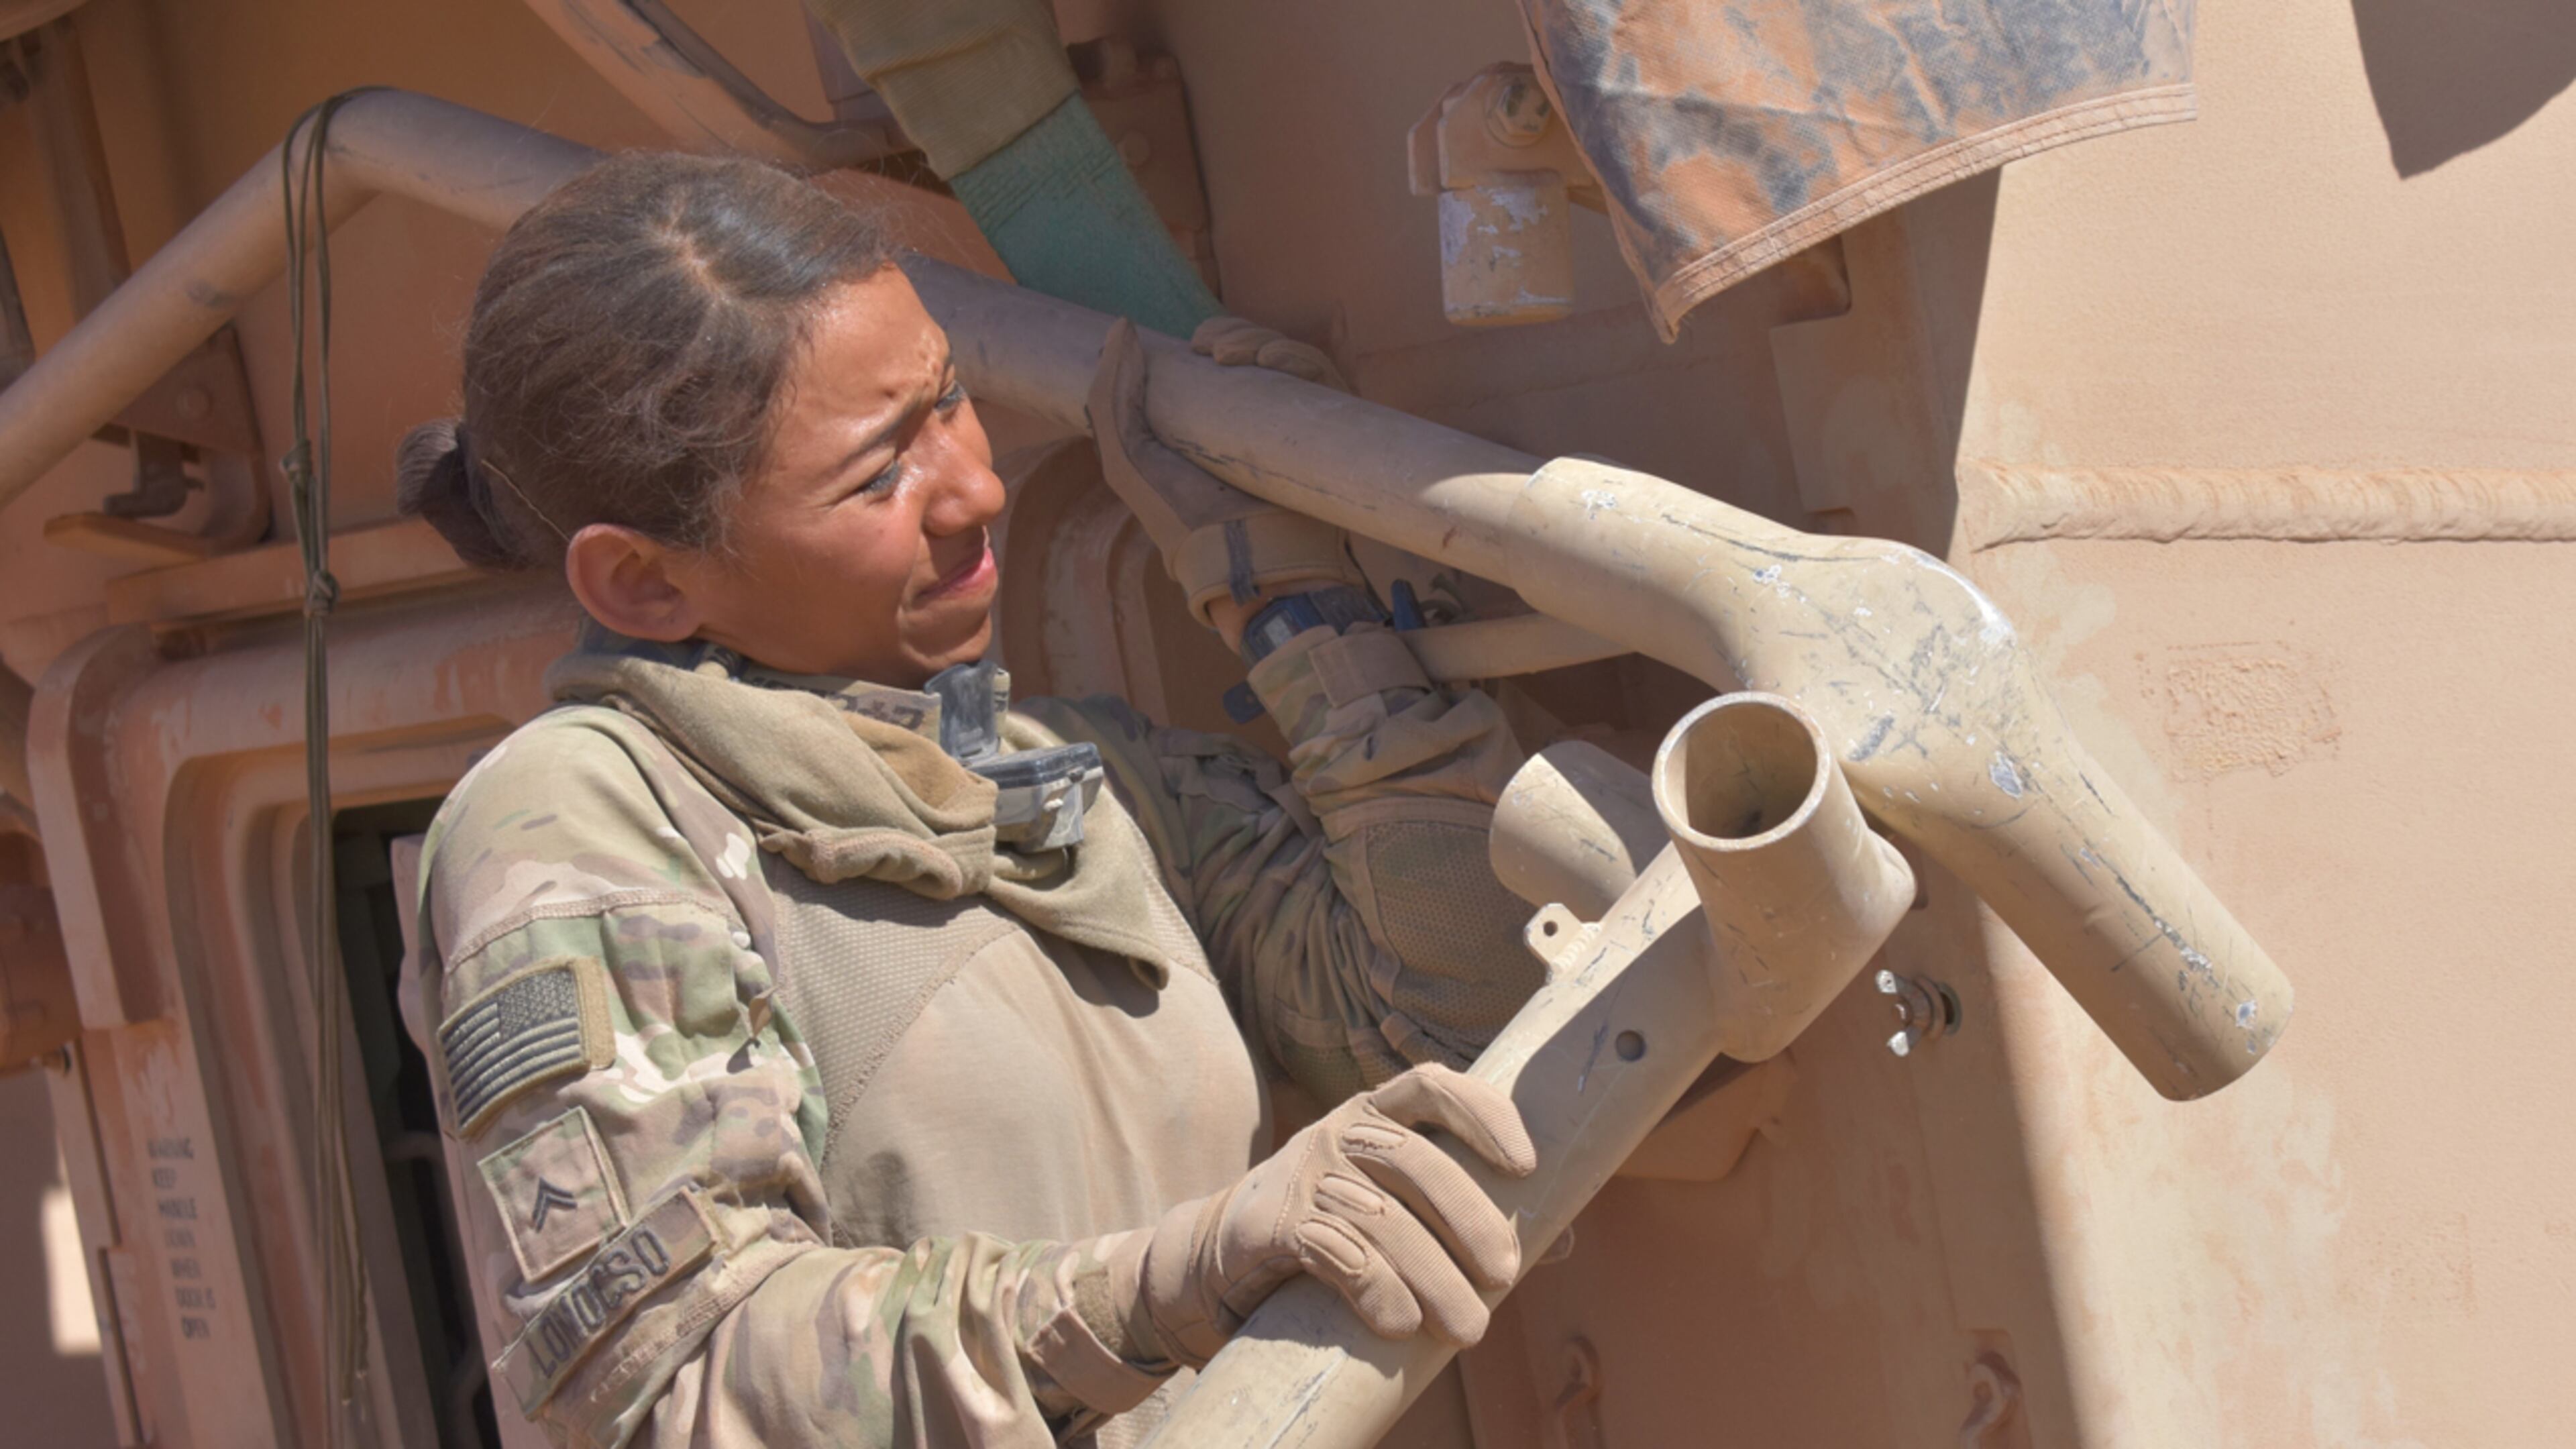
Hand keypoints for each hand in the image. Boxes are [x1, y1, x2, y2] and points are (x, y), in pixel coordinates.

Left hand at [1086, 320, 1367, 637]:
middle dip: (1236, 336)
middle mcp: (1260, 416)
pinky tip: (1276, 364)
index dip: (1217, 337)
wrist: (1238, 558)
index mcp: (1216, 417)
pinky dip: (1301, 361)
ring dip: (1263, 343)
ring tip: (1240, 360)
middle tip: (1214, 353)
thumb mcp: (1127, 456)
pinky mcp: (1328, 433)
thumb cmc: (1179, 514)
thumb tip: (1124, 328)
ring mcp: (1297, 424)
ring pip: (1291, 357)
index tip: (1197, 346)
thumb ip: (1111, 396)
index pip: (1226, 353)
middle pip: (1258, 348)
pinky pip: (1325, 379)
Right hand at [1117, 1063, 1536, 1366]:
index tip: (1526, 1165)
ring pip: (1381, 1214)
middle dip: (1470, 1218)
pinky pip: (1332, 1250)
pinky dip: (1375, 1287)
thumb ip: (1468, 1214)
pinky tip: (1401, 1321)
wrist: (1219, 1257)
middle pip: (1416, 1158)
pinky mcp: (1271, 1224)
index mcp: (1377, 1114)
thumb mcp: (1398, 1206)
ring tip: (1469, 1327)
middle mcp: (1341, 1132)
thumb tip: (1563, 1240)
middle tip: (1505, 1275)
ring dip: (1434, 1276)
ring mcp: (1304, 1174)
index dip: (1483, 1114)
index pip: (1431, 1085)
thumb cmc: (1334, 1227)